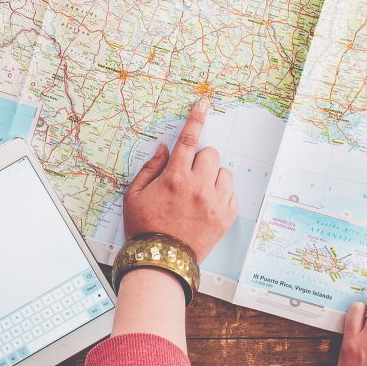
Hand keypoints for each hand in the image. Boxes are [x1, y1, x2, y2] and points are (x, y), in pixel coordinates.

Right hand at [123, 99, 238, 259]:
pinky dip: (221, 195)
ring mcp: (215, 202)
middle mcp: (198, 187)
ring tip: (199, 193)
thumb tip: (165, 148)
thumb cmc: (144, 228)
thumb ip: (150, 168)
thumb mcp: (134, 195)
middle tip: (188, 175)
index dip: (196, 119)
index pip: (189, 139)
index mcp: (175, 178)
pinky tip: (206, 205)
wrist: (162, 261)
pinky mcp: (226, 216)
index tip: (204, 104)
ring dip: (213, 177)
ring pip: (224, 172)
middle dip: (200, 159)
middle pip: (211, 153)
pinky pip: (232, 193)